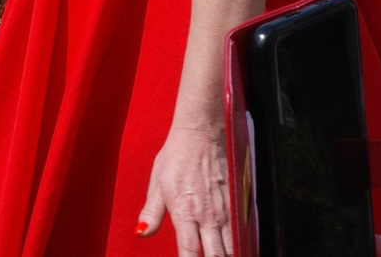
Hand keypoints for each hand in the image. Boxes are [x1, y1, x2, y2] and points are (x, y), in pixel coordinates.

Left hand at [138, 118, 231, 255]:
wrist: (200, 135)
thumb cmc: (176, 157)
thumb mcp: (156, 184)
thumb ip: (151, 214)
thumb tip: (141, 233)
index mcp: (185, 212)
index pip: (188, 251)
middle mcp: (207, 216)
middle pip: (216, 255)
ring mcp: (224, 212)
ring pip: (231, 248)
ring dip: (224, 256)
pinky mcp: (235, 205)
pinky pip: (239, 234)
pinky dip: (236, 246)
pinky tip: (231, 250)